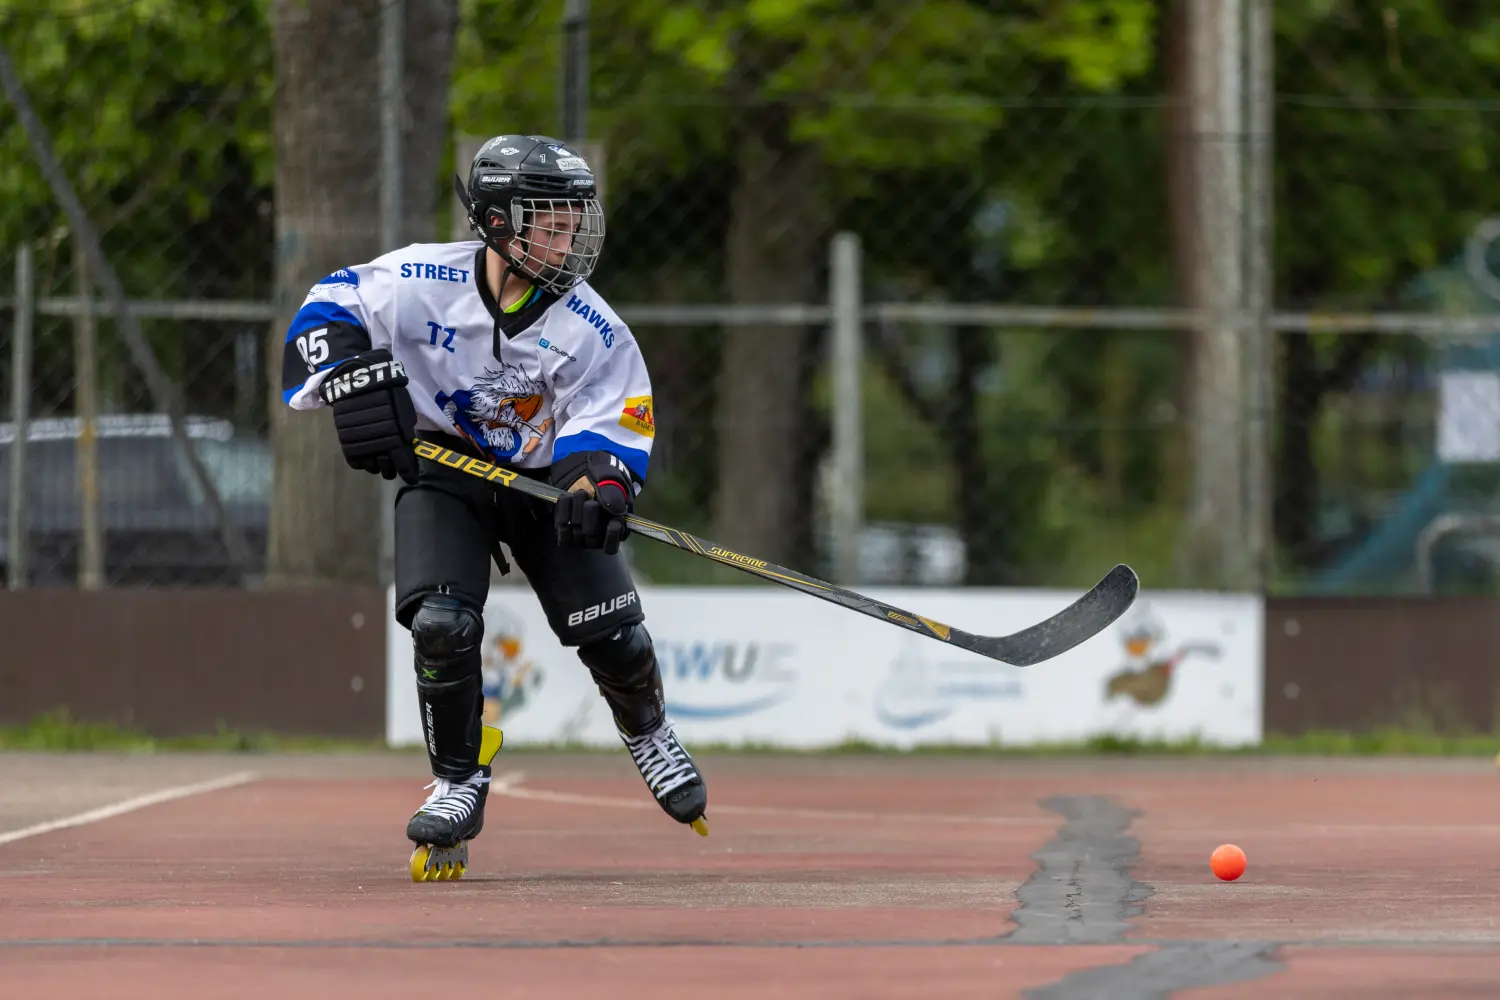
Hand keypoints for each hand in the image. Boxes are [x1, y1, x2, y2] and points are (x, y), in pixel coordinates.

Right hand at [319, 349, 418, 484]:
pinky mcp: (347, 442)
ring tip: (380, 464)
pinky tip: (367, 459)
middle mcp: (379, 447)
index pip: (404, 464)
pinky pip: (355, 461)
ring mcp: (361, 446)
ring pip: (371, 467)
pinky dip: (362, 463)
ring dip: (377, 468)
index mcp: (396, 439)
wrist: (358, 383)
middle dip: (392, 471)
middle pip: (387, 469)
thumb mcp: (404, 410)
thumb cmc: (386, 393)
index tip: (412, 479)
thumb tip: (407, 444)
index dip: (409, 474)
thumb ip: (406, 430)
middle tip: (394, 469)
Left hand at [549, 451, 635, 554]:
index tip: (614, 523)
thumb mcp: (614, 487)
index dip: (612, 537)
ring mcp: (579, 538)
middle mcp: (596, 540)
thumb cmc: (605, 487)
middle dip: (590, 514)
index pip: (611, 546)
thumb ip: (614, 497)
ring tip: (580, 493)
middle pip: (591, 536)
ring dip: (576, 509)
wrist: (586, 482)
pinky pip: (561, 529)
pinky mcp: (564, 532)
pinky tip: (566, 497)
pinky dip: (563, 511)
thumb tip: (613, 507)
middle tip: (590, 499)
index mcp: (614, 533)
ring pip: (576, 532)